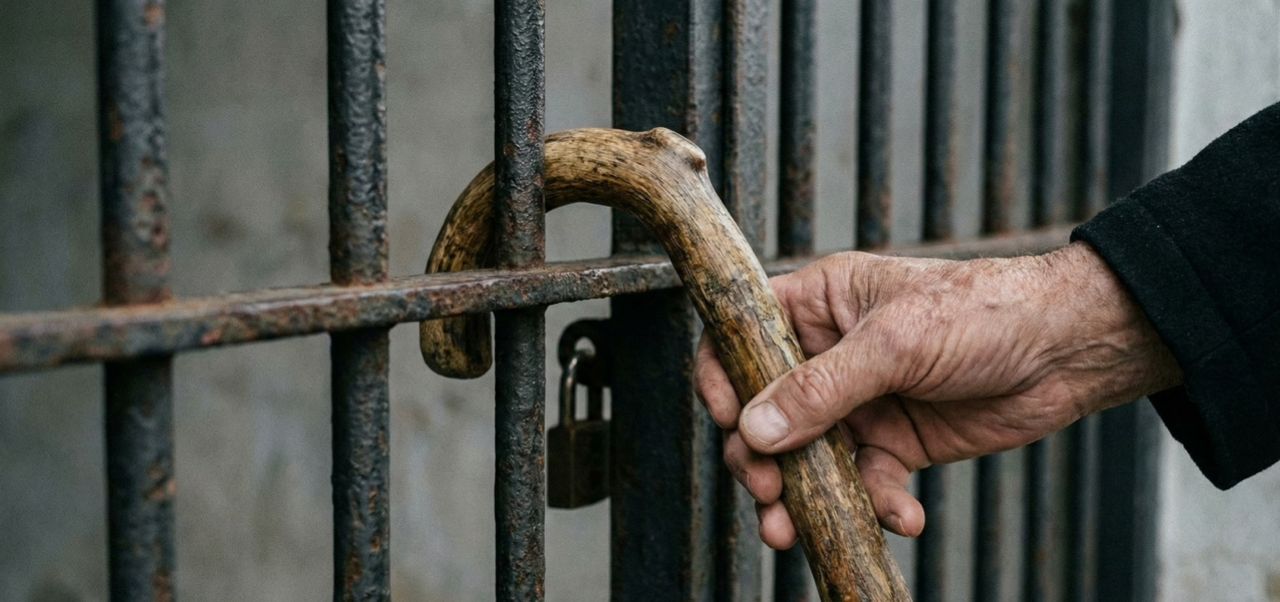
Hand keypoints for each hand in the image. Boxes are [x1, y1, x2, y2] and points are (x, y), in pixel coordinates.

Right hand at [694, 242, 1180, 548]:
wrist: (1067, 350)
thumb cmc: (984, 312)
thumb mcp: (895, 343)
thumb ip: (820, 389)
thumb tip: (753, 430)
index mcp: (818, 304)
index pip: (740, 337)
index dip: (721, 379)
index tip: (727, 421)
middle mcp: (829, 353)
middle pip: (764, 411)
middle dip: (759, 459)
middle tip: (767, 493)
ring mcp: (861, 402)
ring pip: (807, 458)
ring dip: (803, 498)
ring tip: (798, 532)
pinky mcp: (896, 442)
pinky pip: (865, 484)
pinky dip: (877, 507)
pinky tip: (903, 517)